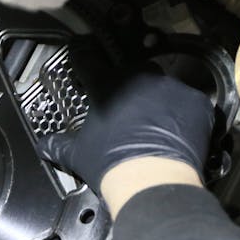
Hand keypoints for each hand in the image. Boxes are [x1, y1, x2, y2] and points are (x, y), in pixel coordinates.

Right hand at [38, 72, 213, 216]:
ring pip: (161, 86)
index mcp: (106, 86)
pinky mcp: (195, 101)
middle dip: (126, 86)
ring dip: (155, 100)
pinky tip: (175, 132)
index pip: (88, 62)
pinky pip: (187, 102)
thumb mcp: (76, 155)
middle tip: (123, 109)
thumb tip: (44, 145)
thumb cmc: (112, 165)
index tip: (81, 58)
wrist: (153, 180)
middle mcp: (138, 79)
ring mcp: (169, 88)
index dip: (82, 59)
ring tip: (152, 126)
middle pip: (130, 72)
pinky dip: (182, 114)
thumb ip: (58, 145)